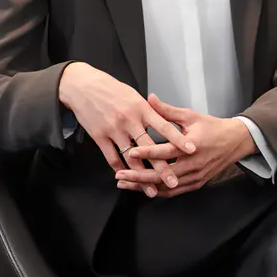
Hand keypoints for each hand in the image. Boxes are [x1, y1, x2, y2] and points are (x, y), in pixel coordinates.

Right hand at [58, 64, 195, 195]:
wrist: (84, 86)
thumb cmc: (113, 90)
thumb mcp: (135, 96)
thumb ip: (151, 111)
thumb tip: (167, 122)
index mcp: (142, 108)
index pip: (164, 126)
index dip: (178, 139)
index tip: (191, 150)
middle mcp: (130, 120)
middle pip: (149, 148)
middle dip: (162, 167)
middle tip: (173, 181)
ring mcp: (114, 129)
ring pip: (131, 158)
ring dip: (142, 176)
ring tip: (152, 190)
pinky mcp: (100, 137)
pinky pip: (112, 158)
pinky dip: (121, 169)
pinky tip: (129, 179)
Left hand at [118, 95, 254, 197]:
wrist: (235, 142)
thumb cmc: (212, 127)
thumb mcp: (190, 116)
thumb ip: (167, 111)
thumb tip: (149, 98)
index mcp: (192, 145)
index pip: (166, 151)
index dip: (148, 152)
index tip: (131, 152)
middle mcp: (193, 164)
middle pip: (162, 175)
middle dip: (139, 176)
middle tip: (120, 175)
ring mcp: (195, 177)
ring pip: (166, 186)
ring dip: (144, 186)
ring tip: (126, 183)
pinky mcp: (196, 183)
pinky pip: (174, 191)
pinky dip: (157, 191)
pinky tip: (143, 189)